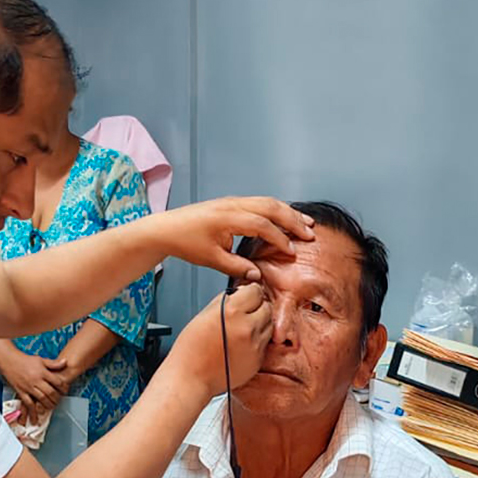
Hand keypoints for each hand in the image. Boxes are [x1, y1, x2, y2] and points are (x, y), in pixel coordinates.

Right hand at [0, 353, 68, 424]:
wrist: (9, 360)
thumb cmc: (25, 360)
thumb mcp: (41, 360)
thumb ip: (53, 364)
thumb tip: (65, 362)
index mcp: (42, 372)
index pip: (57, 382)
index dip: (63, 387)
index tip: (65, 391)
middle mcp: (36, 380)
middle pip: (50, 392)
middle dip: (56, 398)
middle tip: (59, 401)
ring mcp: (28, 387)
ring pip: (41, 399)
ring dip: (48, 405)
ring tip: (51, 407)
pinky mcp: (20, 392)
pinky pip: (28, 403)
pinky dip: (32, 412)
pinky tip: (35, 418)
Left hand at [155, 197, 314, 280]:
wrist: (167, 228)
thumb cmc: (186, 242)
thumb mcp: (212, 259)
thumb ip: (237, 267)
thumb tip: (258, 276)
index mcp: (228, 218)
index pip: (262, 225)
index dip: (280, 239)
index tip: (291, 252)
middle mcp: (233, 205)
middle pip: (271, 207)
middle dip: (293, 220)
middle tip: (310, 233)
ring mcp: (233, 201)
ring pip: (268, 202)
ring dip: (289, 212)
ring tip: (306, 223)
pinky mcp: (233, 203)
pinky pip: (261, 202)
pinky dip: (277, 209)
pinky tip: (287, 218)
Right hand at [160, 284, 273, 399]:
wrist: (190, 378)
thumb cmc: (191, 349)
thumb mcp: (204, 314)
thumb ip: (225, 300)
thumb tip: (239, 292)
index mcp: (232, 312)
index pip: (255, 290)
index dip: (249, 292)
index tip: (246, 296)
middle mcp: (247, 327)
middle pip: (266, 307)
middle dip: (257, 307)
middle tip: (244, 313)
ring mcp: (254, 345)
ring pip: (269, 325)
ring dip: (259, 324)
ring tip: (242, 330)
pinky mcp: (258, 360)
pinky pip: (265, 343)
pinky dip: (257, 341)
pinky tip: (241, 344)